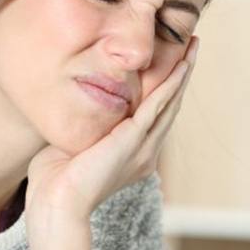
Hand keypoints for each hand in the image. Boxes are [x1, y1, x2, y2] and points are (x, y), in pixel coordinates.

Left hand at [24, 36, 198, 232]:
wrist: (57, 203)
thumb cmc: (56, 181)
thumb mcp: (77, 145)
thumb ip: (86, 126)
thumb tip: (78, 106)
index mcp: (135, 155)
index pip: (156, 115)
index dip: (166, 88)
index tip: (172, 63)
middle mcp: (146, 151)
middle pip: (170, 105)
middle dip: (182, 74)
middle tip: (192, 46)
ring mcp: (143, 147)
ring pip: (170, 101)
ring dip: (182, 72)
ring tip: (192, 47)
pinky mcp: (134, 139)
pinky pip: (158, 105)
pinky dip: (171, 83)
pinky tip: (181, 65)